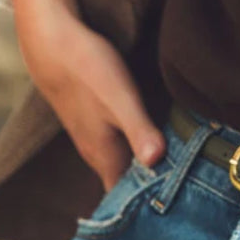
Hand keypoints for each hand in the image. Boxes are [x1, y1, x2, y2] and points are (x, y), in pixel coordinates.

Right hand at [10, 0, 165, 191]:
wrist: (54, 44)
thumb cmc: (90, 71)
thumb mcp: (122, 99)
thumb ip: (139, 131)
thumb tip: (157, 162)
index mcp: (105, 155)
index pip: (125, 194)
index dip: (148, 195)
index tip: (176, 184)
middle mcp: (97, 151)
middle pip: (125, 179)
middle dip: (151, 178)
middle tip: (185, 164)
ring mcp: (93, 135)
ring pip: (121, 158)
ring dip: (143, 158)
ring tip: (175, 147)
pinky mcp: (93, 118)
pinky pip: (117, 141)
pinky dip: (135, 141)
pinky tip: (152, 127)